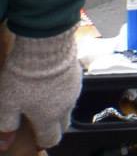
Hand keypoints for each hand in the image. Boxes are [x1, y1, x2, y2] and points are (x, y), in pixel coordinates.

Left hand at [0, 28, 81, 149]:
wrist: (46, 46)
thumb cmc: (25, 76)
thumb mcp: (7, 103)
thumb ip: (7, 124)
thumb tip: (5, 141)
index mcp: (48, 118)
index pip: (51, 138)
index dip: (42, 142)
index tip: (35, 140)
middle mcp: (65, 106)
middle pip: (64, 124)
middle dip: (54, 126)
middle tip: (39, 120)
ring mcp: (74, 89)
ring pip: (68, 105)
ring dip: (58, 106)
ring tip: (43, 97)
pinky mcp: (77, 74)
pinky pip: (71, 88)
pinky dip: (62, 90)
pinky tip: (51, 81)